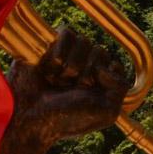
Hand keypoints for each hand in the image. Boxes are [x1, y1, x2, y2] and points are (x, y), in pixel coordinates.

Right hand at [0, 27, 128, 153]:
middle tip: (69, 91)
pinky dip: (58, 55)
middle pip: (99, 50)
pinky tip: (47, 71)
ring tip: (56, 82)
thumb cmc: (67, 119)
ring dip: (70, 67)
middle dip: (85, 74)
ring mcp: (66, 53)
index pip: (111, 61)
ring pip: (83, 41)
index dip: (101, 76)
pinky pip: (66, 34)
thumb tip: (110, 63)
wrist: (30, 119)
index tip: (88, 93)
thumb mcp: (107, 112)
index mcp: (99, 79)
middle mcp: (83, 64)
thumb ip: (121, 86)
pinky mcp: (47, 44)